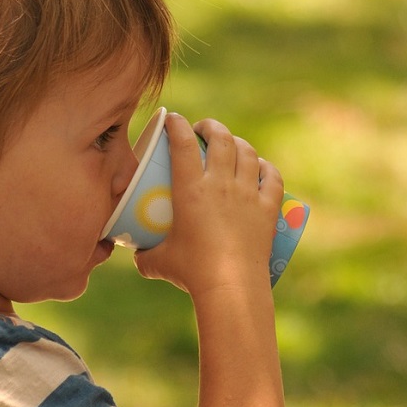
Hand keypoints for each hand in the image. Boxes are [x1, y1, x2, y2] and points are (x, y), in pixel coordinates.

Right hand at [134, 113, 283, 295]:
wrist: (231, 287)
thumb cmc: (191, 273)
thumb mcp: (157, 262)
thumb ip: (142, 254)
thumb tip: (134, 253)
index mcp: (191, 190)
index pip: (182, 143)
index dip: (176, 124)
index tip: (172, 119)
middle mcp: (221, 184)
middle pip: (220, 139)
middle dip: (211, 127)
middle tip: (202, 129)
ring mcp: (248, 194)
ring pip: (247, 152)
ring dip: (237, 142)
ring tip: (229, 143)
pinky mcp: (267, 209)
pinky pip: (272, 177)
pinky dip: (265, 166)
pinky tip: (259, 166)